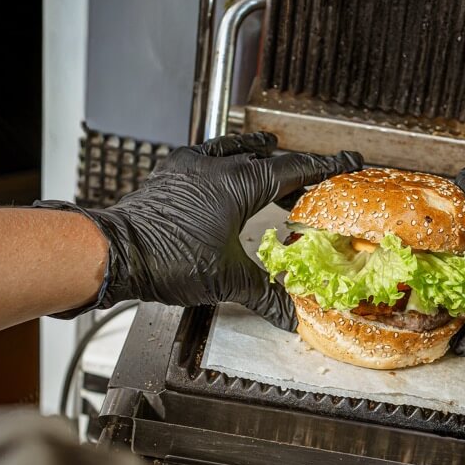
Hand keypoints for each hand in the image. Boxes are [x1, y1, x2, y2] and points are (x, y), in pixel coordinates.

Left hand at [36, 132, 362, 328]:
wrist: (117, 252)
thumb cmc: (169, 259)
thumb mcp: (227, 281)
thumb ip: (265, 295)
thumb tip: (292, 316)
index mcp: (239, 184)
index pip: (293, 170)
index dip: (324, 167)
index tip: (347, 161)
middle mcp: (216, 166)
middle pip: (264, 157)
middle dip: (290, 164)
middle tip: (310, 171)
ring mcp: (188, 167)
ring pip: (231, 148)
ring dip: (252, 149)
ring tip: (265, 148)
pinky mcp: (168, 175)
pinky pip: (203, 155)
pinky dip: (220, 158)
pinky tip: (216, 166)